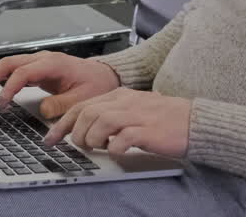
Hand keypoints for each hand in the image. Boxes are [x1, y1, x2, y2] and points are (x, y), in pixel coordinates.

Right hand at [0, 51, 120, 118]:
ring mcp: (38, 63)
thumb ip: (63, 104)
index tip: (2, 104)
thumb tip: (43, 110)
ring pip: (8, 65)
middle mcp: (43, 59)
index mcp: (53, 64)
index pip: (23, 72)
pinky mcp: (37, 69)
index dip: (9, 87)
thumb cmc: (96, 84)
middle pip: (9, 63)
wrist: (104, 75)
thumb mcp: (83, 98)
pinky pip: (13, 70)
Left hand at [43, 88, 191, 158]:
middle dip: (76, 133)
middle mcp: (125, 102)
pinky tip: (117, 151)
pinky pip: (123, 138)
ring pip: (100, 122)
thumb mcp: (134, 108)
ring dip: (92, 139)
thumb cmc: (165, 118)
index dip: (62, 123)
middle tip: (81, 146)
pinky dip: (114, 147)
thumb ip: (111, 113)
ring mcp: (137, 115)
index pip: (82, 105)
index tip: (51, 138)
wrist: (194, 121)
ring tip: (98, 148)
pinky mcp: (148, 130)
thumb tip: (86, 127)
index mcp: (119, 95)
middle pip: (87, 112)